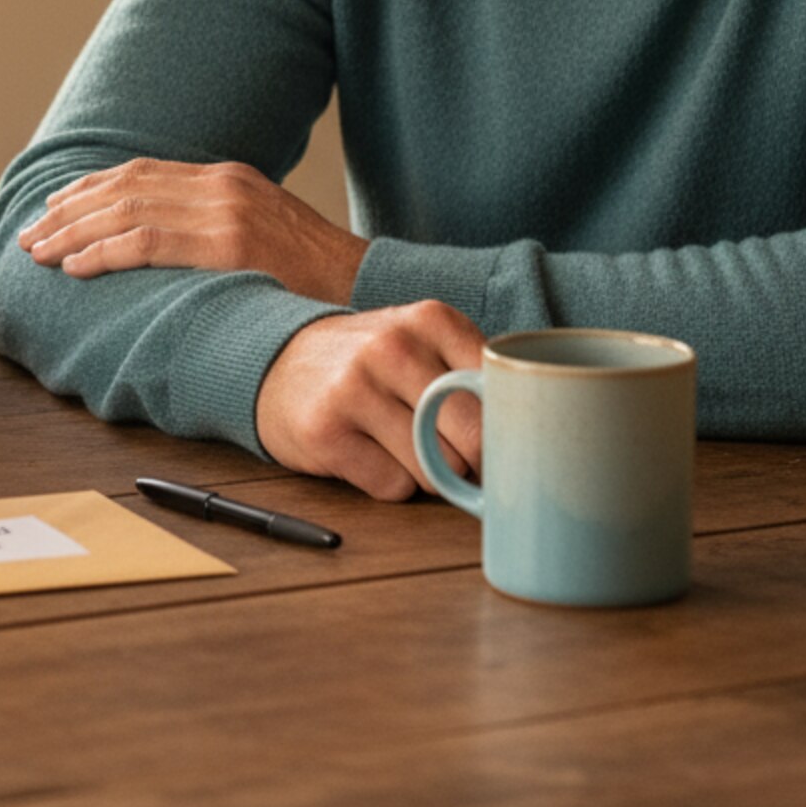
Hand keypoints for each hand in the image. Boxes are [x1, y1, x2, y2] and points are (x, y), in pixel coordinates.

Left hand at [16, 158, 368, 302]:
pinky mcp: (230, 244)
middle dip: (70, 210)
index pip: (141, 174)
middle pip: (125, 187)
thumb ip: (216, 228)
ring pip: (128, 212)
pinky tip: (76, 267)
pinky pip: (150, 243)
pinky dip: (105, 252)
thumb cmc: (314, 278)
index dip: (90, 190)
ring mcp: (227, 211)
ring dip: (75, 233)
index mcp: (227, 178)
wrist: (371, 288)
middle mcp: (222, 184)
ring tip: (39, 252)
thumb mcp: (264, 235)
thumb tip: (164, 244)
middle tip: (31, 233)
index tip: (54, 210)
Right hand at [254, 302, 485, 501]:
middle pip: (474, 440)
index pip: (501, 396)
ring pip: (435, 470)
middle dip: (469, 461)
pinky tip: (366, 452)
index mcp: (430, 320)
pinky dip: (388, 483)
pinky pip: (392, 487)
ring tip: (398, 444)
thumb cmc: (369, 365)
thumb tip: (527, 441)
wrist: (277, 362)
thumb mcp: (421, 345)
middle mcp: (392, 347)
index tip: (494, 439)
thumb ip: (471, 376)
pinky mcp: (326, 431)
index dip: (504, 430)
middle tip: (448, 451)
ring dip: (427, 474)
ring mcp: (355, 388)